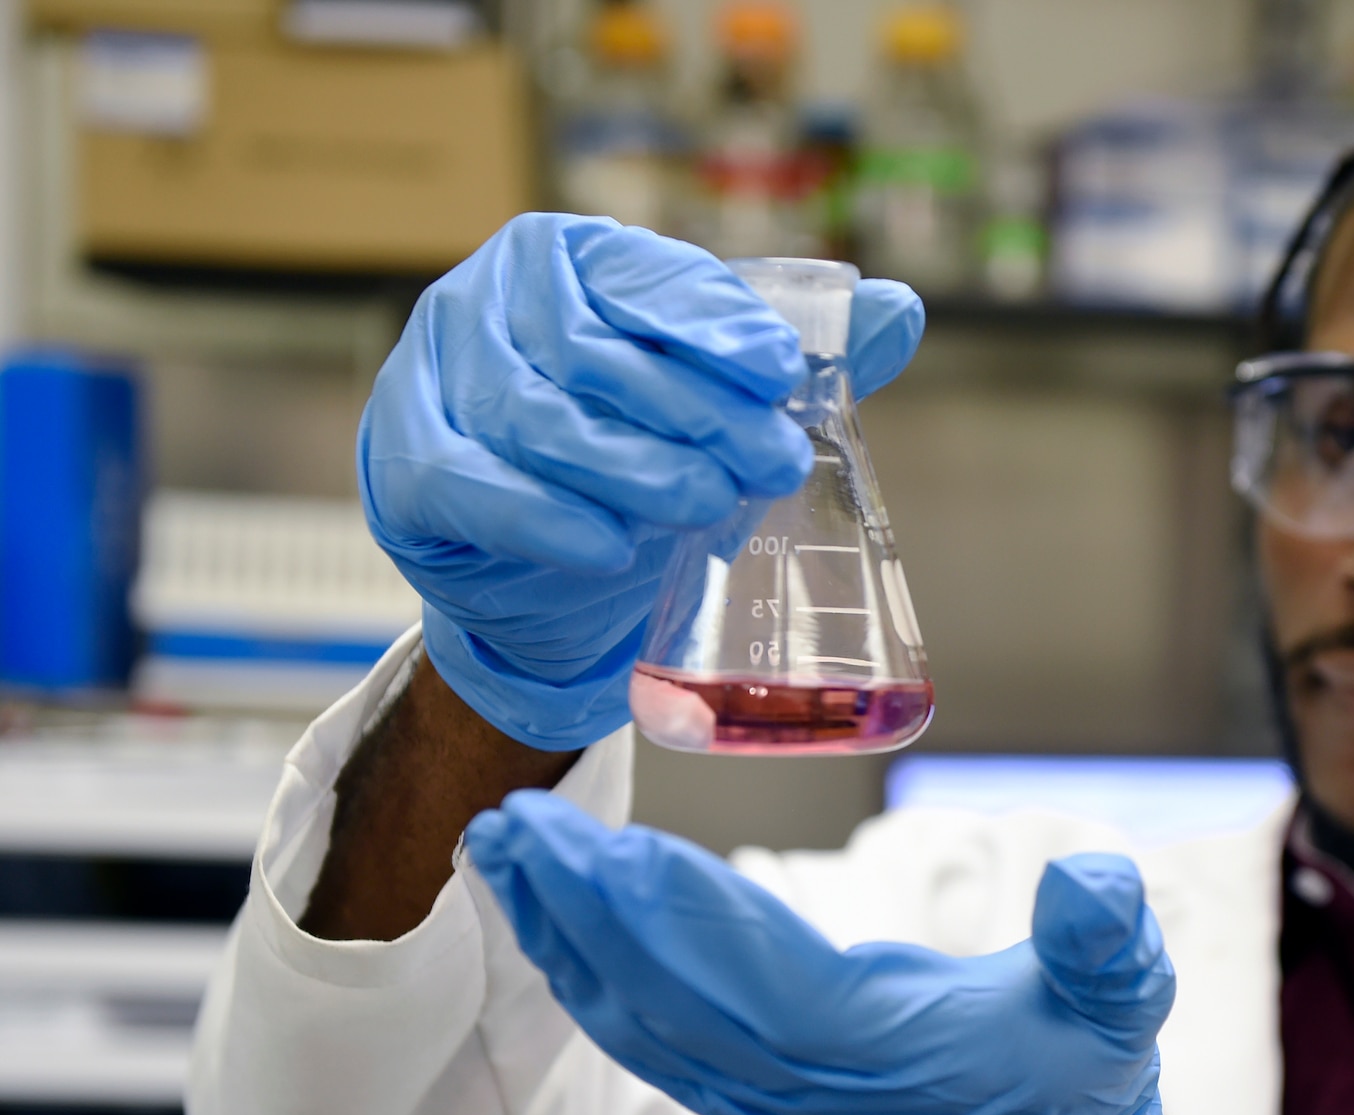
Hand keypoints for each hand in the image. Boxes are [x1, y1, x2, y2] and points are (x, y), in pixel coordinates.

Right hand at [359, 214, 923, 749]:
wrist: (534, 566)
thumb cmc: (625, 456)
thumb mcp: (705, 403)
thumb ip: (788, 357)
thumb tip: (899, 312)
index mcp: (572, 258)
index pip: (646, 278)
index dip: (715, 325)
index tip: (781, 370)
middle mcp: (492, 299)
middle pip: (600, 353)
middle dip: (695, 411)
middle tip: (770, 463)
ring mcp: (436, 375)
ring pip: (538, 419)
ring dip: (630, 466)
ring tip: (706, 503)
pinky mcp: (402, 461)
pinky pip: (473, 487)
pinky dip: (545, 518)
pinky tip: (608, 546)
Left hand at [465, 791, 1181, 1114]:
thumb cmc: (1072, 1088)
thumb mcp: (1122, 1011)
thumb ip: (1109, 948)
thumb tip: (1094, 878)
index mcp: (882, 1053)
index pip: (755, 981)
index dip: (674, 917)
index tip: (602, 848)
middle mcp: (802, 1086)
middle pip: (668, 999)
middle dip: (585, 911)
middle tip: (514, 825)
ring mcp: (764, 1101)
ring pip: (640, 1021)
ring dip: (565, 937)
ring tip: (503, 854)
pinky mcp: (746, 1098)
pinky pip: (647, 1040)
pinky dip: (588, 980)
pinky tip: (549, 925)